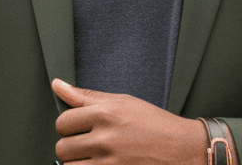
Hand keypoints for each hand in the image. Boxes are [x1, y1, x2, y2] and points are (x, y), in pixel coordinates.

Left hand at [52, 78, 210, 164]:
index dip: (68, 126)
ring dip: (77, 163)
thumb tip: (57, 85)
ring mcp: (111, 163)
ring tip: (92, 157)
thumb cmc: (154, 123)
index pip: (62, 122)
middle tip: (87, 144)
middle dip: (71, 146)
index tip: (79, 128)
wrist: (183, 149)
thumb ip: (86, 96)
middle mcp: (106, 139)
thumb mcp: (122, 101)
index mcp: (105, 114)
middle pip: (63, 148)